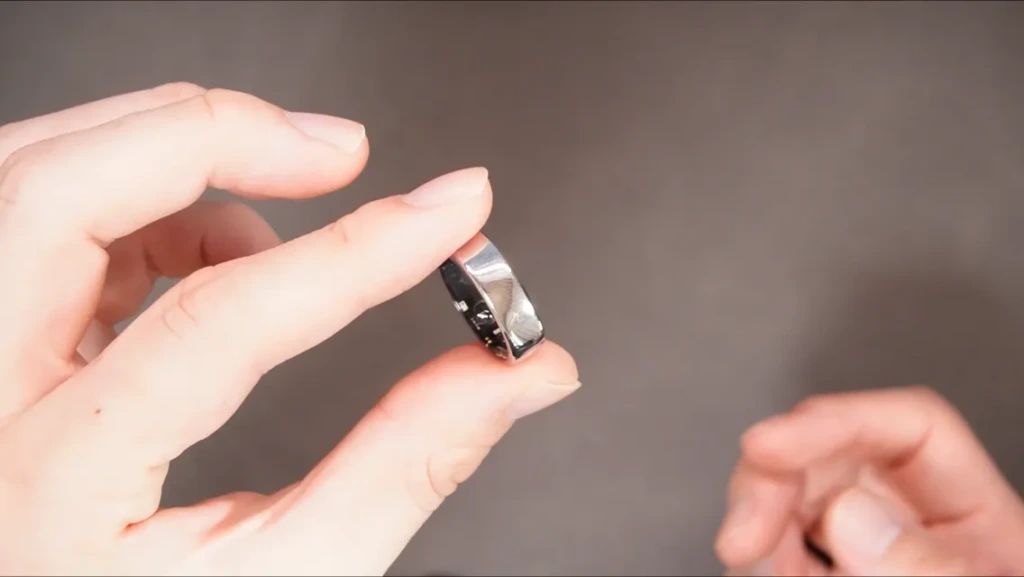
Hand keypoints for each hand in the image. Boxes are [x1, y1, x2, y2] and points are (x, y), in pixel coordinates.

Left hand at [0, 83, 578, 574]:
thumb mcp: (291, 574)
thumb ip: (404, 467)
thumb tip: (512, 379)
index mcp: (52, 490)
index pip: (212, 328)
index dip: (351, 259)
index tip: (446, 217)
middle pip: (56, 195)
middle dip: (215, 138)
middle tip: (338, 153)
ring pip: (34, 171)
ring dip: (172, 154)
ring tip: (282, 206)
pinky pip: (43, 208)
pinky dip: (147, 196)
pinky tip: (217, 245)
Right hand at [715, 386, 1023, 575]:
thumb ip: (930, 564)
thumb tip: (851, 516)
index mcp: (980, 522)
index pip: (909, 427)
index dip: (833, 421)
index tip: (771, 444)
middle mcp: (915, 531)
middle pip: (831, 459)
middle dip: (773, 480)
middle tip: (743, 529)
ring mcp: (865, 560)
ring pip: (789, 504)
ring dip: (757, 524)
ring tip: (750, 559)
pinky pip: (777, 552)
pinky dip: (758, 560)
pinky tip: (756, 569)